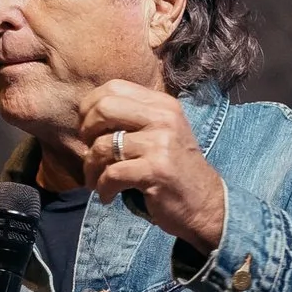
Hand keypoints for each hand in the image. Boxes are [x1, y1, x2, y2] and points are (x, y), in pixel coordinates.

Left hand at [79, 80, 226, 254]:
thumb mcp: (160, 133)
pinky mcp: (156, 170)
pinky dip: (103, 188)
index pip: (114, 87)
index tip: (88, 131)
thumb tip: (87, 113)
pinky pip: (112, 174)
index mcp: (162, 104)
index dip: (90, 107)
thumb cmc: (174, 169)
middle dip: (86, 132)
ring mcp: (161, 143)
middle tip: (89, 152)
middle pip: (104, 109)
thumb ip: (133, 118)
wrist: (205, 203)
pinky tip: (108, 196)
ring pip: (103, 145)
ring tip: (95, 181)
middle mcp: (163, 118)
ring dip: (91, 168)